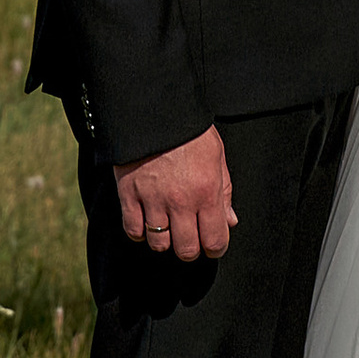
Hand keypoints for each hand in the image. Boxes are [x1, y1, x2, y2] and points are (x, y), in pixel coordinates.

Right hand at [114, 126, 235, 263]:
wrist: (155, 107)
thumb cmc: (190, 130)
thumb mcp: (217, 156)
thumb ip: (224, 192)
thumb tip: (230, 221)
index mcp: (206, 191)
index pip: (215, 241)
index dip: (216, 247)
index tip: (212, 243)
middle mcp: (180, 201)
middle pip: (186, 250)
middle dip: (190, 248)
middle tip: (189, 236)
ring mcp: (152, 199)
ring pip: (158, 244)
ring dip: (164, 239)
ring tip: (166, 224)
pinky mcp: (128, 194)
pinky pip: (132, 230)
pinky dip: (139, 230)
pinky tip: (146, 219)